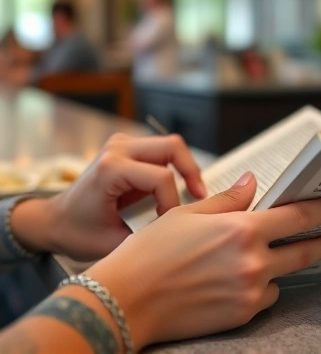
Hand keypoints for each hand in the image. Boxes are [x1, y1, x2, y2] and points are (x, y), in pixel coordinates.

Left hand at [11, 133, 205, 260]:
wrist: (54, 220)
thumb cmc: (77, 232)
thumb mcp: (114, 242)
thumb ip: (149, 235)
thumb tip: (180, 230)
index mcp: (111, 168)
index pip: (162, 178)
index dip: (173, 203)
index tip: (170, 223)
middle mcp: (118, 148)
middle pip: (173, 146)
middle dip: (192, 172)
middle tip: (199, 196)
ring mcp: (123, 144)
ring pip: (171, 145)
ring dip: (185, 168)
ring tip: (190, 193)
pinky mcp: (128, 148)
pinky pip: (162, 151)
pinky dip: (175, 167)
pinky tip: (175, 189)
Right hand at [87, 172, 320, 349]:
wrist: (127, 299)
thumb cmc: (152, 251)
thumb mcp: (189, 214)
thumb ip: (230, 199)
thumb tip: (253, 182)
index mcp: (241, 230)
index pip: (297, 216)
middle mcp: (252, 262)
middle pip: (303, 249)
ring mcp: (249, 292)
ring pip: (282, 275)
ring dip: (281, 264)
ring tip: (271, 257)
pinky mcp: (242, 315)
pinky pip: (266, 297)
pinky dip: (262, 286)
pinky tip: (243, 279)